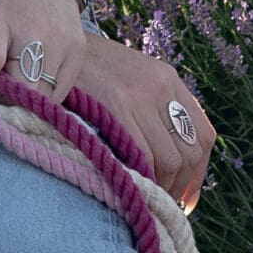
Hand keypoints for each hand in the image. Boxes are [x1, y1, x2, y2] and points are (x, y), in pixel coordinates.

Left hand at [0, 0, 89, 110]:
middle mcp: (32, 30)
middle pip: (21, 88)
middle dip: (1, 105)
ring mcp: (59, 42)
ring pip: (42, 99)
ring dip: (22, 106)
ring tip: (6, 94)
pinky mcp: (77, 51)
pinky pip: (60, 93)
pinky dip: (41, 99)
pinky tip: (27, 86)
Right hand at [60, 33, 214, 210]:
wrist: (49, 48)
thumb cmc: (85, 72)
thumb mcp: (129, 78)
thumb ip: (151, 109)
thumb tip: (168, 164)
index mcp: (168, 78)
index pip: (204, 135)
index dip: (198, 173)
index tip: (184, 196)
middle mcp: (161, 85)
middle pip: (190, 151)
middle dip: (182, 186)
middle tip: (164, 204)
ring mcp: (140, 95)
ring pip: (170, 158)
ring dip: (162, 188)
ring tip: (146, 199)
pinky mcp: (116, 104)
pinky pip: (141, 154)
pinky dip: (142, 177)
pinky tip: (131, 186)